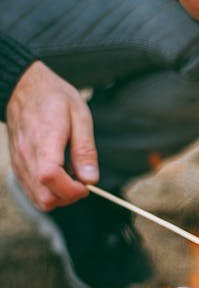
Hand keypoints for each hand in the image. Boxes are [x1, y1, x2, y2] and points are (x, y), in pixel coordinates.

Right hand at [6, 61, 98, 209]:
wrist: (25, 87)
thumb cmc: (54, 98)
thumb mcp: (79, 116)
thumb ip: (85, 150)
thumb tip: (91, 179)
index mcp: (44, 140)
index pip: (50, 176)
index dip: (72, 189)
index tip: (86, 183)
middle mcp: (26, 155)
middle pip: (45, 197)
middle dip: (69, 196)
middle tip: (82, 180)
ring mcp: (19, 163)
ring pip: (39, 199)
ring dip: (60, 196)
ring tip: (71, 176)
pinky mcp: (18, 167)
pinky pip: (33, 192)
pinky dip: (49, 192)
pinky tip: (60, 175)